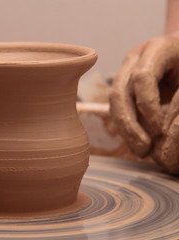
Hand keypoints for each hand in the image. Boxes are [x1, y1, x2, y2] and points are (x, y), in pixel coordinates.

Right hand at [109, 36, 178, 173]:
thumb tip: (167, 129)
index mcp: (158, 48)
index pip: (142, 77)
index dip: (148, 105)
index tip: (161, 130)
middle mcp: (136, 58)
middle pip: (120, 91)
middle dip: (129, 123)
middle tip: (144, 148)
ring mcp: (126, 70)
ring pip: (115, 102)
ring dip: (125, 128)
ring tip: (140, 150)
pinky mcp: (124, 85)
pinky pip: (119, 108)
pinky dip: (127, 127)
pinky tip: (138, 143)